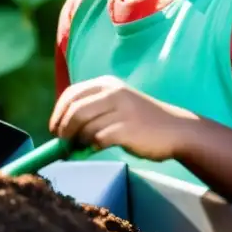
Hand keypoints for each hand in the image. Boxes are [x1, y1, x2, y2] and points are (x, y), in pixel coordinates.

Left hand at [49, 75, 195, 161]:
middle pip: (74, 110)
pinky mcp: (128, 129)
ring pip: (84, 126)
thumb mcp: (116, 104)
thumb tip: (62, 128)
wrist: (177, 130)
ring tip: (82, 147)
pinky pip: (98, 139)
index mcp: (106, 83)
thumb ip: (92, 109)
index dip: (58, 113)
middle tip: (63, 142)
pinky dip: (93, 146)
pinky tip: (98, 147)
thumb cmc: (141, 120)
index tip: (54, 129)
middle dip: (64, 129)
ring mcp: (121, 110)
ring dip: (78, 140)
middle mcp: (113, 93)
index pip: (71, 94)